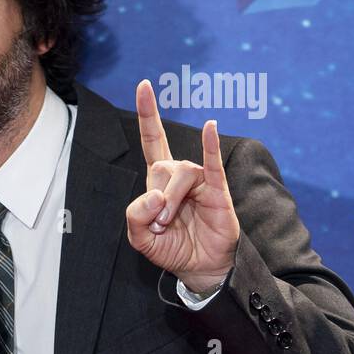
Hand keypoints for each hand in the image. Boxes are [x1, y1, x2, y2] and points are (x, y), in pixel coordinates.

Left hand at [126, 80, 239, 293]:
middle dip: (156, 198)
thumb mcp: (139, 237)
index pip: (152, 140)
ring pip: (180, 174)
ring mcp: (200, 181)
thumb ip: (135, 216)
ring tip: (170, 222)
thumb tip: (155, 196)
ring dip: (170, 201)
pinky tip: (210, 127)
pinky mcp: (218, 191)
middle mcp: (179, 175)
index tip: (144, 85)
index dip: (148, 114)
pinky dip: (210, 145)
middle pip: (161, 166)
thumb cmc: (171, 248)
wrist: (199, 268)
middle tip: (160, 223)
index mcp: (158, 180)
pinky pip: (212, 164)